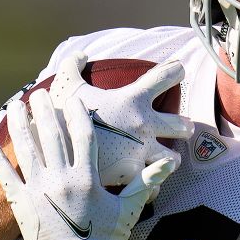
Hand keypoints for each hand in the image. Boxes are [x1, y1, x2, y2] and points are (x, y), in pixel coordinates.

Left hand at [0, 90, 176, 239]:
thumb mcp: (129, 209)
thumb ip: (146, 182)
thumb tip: (170, 162)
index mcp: (87, 179)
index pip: (83, 136)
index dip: (78, 114)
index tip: (74, 98)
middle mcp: (62, 180)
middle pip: (51, 135)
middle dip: (45, 110)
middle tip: (39, 92)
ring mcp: (38, 191)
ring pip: (26, 148)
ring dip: (19, 122)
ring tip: (15, 103)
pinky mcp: (20, 203)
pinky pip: (2, 173)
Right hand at [48, 53, 193, 186]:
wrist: (57, 152)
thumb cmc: (63, 115)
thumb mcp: (65, 84)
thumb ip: (72, 66)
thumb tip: (79, 54)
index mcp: (133, 100)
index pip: (165, 77)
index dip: (176, 72)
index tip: (179, 71)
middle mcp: (144, 125)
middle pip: (181, 124)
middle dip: (183, 126)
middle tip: (182, 127)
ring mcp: (141, 151)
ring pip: (173, 159)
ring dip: (171, 159)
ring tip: (168, 160)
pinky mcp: (133, 174)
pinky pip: (154, 183)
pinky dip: (153, 184)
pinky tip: (149, 185)